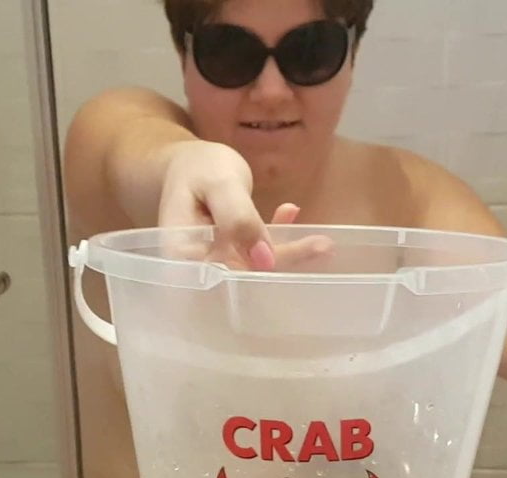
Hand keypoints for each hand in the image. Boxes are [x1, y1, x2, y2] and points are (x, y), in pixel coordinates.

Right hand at [158, 140, 329, 269]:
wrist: (190, 162)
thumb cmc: (196, 168)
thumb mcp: (219, 185)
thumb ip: (238, 220)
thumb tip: (266, 262)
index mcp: (182, 256)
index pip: (216, 282)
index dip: (251, 285)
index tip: (286, 272)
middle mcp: (199, 266)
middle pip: (242, 276)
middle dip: (283, 265)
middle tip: (322, 249)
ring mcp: (218, 262)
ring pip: (257, 266)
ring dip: (290, 252)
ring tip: (324, 242)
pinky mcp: (234, 254)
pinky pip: (260, 252)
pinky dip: (280, 236)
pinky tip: (291, 214)